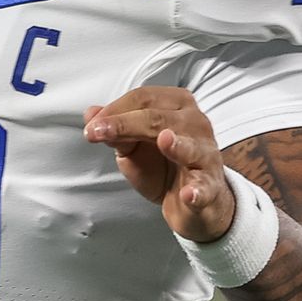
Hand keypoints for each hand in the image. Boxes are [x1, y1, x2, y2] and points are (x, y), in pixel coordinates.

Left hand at [84, 87, 234, 242]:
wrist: (192, 202)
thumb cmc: (163, 165)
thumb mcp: (133, 146)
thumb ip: (115, 130)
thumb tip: (91, 114)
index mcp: (177, 104)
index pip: (143, 98)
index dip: (115, 110)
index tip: (92, 126)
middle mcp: (196, 123)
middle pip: (158, 118)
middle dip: (125, 124)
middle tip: (97, 132)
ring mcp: (206, 154)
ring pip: (190, 147)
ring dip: (177, 146)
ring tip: (164, 141)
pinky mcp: (210, 186)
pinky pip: (204, 188)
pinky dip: (197, 192)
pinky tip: (188, 194)